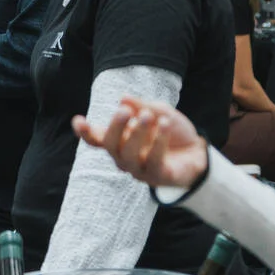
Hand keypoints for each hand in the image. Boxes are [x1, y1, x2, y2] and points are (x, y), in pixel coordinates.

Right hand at [73, 97, 210, 191]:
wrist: (196, 150)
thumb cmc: (170, 130)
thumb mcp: (158, 111)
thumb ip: (141, 106)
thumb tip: (123, 97)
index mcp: (119, 140)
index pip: (97, 139)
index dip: (85, 132)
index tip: (78, 120)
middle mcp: (124, 157)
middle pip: (110, 145)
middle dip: (115, 127)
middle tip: (125, 111)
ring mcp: (139, 169)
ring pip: (129, 155)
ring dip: (137, 134)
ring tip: (149, 116)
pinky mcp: (157, 177)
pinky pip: (154, 161)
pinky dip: (158, 142)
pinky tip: (165, 126)